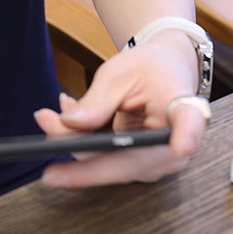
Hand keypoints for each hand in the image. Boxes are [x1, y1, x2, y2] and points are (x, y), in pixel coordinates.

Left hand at [33, 33, 206, 187]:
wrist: (163, 71)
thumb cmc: (147, 68)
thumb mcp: (118, 73)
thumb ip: (96, 101)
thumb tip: (69, 124)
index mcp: (183, 109)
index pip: (189, 123)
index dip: (186, 136)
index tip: (180, 146)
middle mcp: (176, 145)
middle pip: (125, 158)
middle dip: (76, 145)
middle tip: (44, 120)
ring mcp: (158, 162)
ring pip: (108, 164)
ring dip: (73, 141)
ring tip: (49, 114)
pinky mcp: (140, 165)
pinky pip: (105, 160)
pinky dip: (81, 141)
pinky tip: (64, 120)